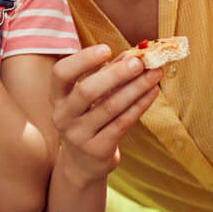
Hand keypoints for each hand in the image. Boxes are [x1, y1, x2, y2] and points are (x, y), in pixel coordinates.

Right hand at [48, 44, 159, 185]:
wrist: (84, 162)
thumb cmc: (90, 117)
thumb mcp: (93, 96)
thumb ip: (109, 72)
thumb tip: (136, 52)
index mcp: (57, 96)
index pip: (61, 73)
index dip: (83, 60)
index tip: (107, 49)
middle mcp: (63, 116)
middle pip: (87, 91)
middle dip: (116, 74)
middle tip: (140, 62)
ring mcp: (78, 135)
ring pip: (110, 107)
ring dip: (136, 88)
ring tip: (154, 73)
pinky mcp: (97, 149)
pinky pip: (122, 123)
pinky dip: (140, 105)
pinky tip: (153, 92)